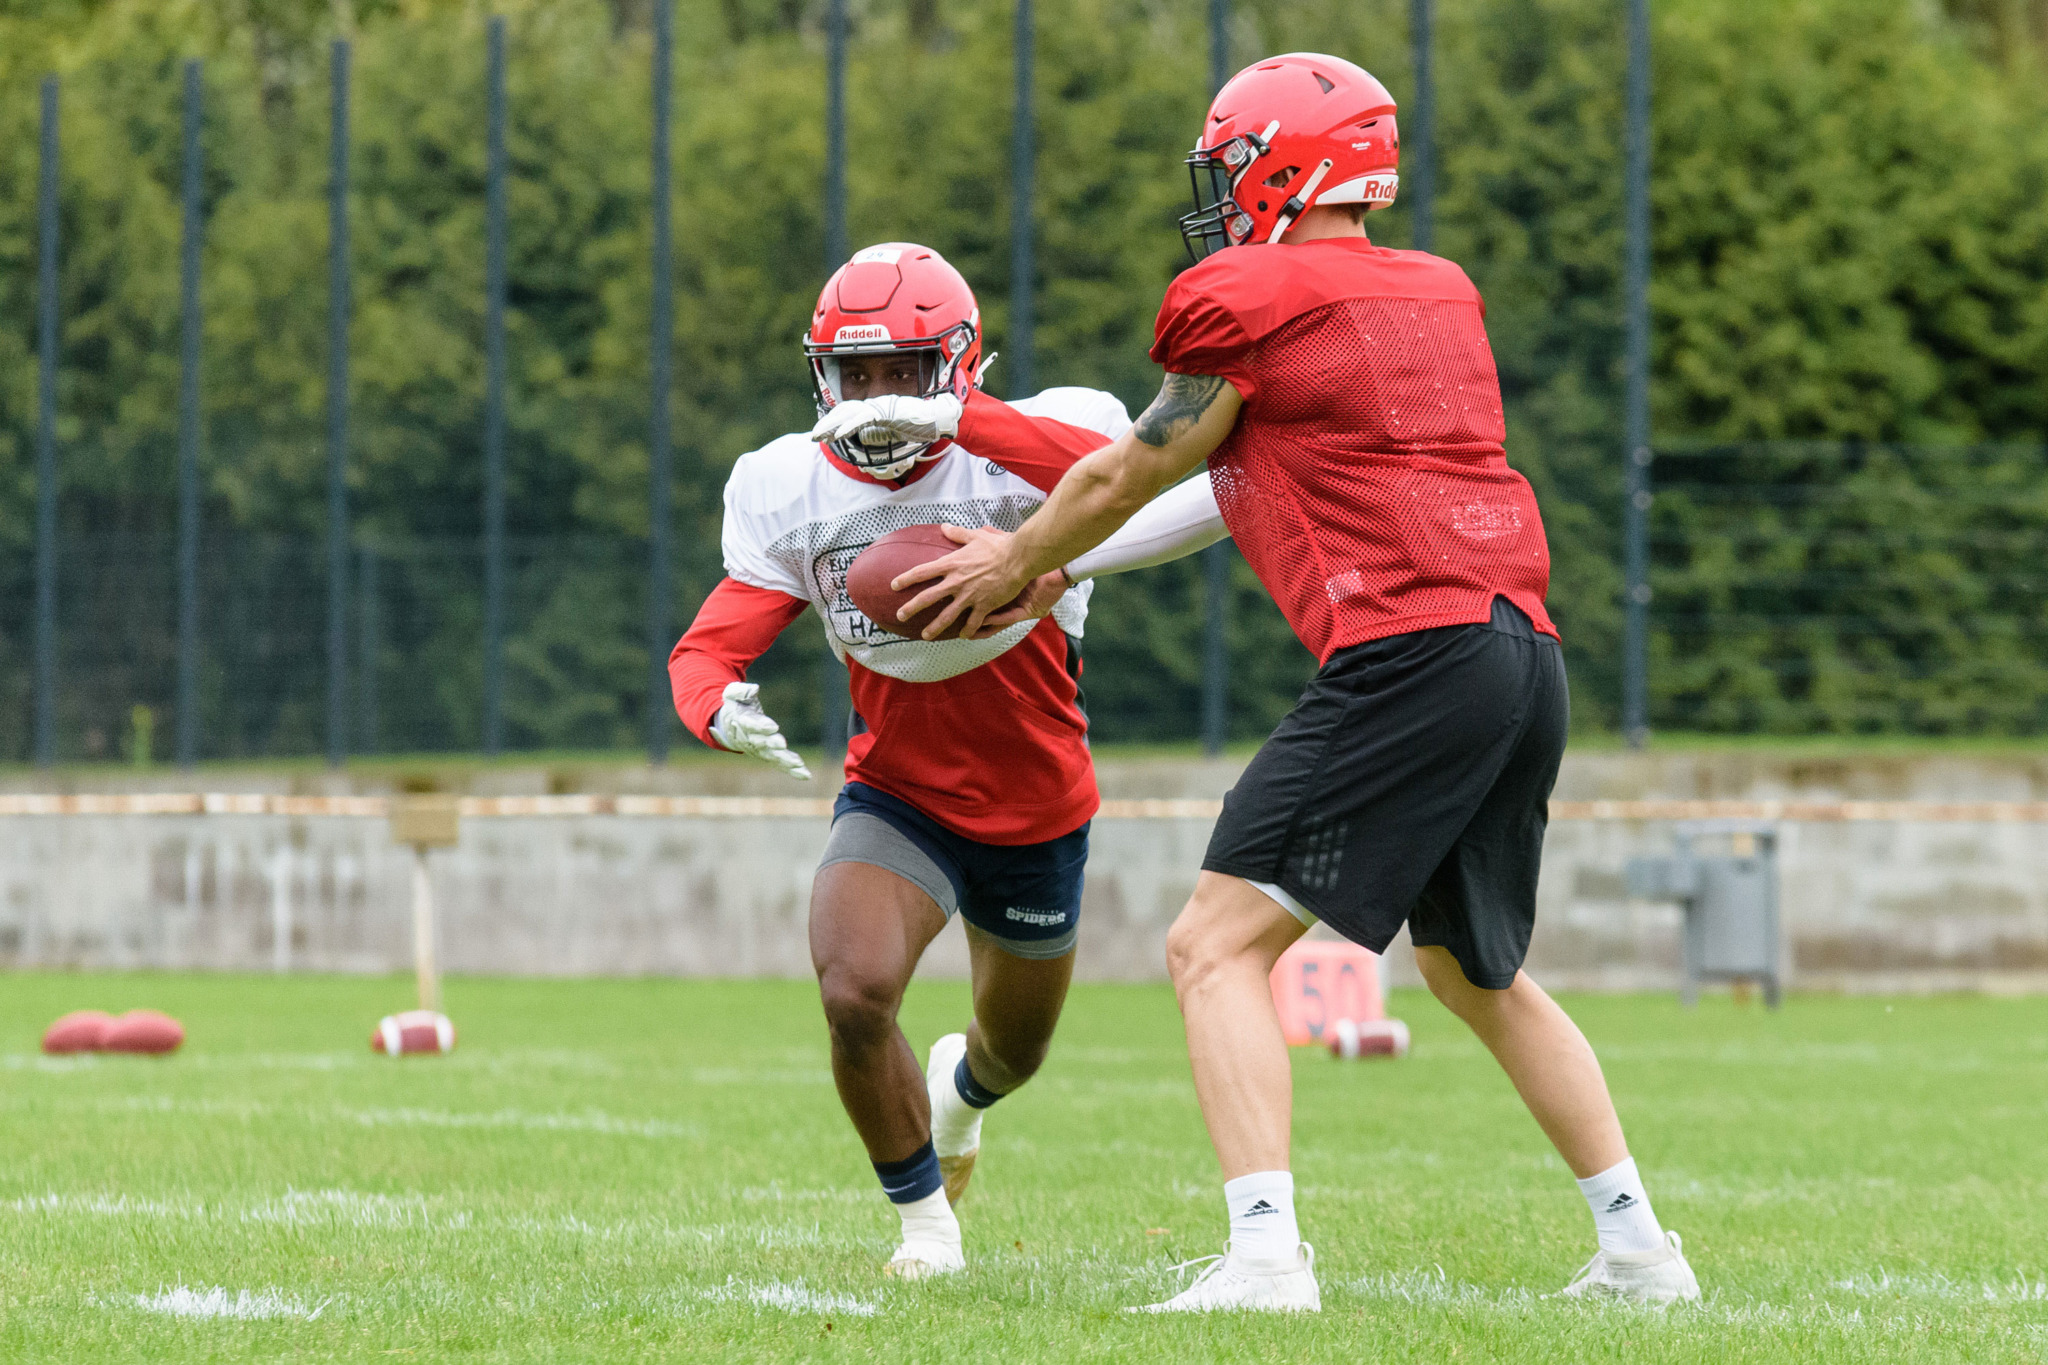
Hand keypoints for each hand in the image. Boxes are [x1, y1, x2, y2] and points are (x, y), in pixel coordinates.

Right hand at [709, 682, 811, 780]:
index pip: (751, 724)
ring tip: (798, 764)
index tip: (772, 726)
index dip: (761, 725)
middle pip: (761, 743)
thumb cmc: (734, 706)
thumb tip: (754, 688)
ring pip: (772, 757)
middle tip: (782, 744)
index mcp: (742, 722)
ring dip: (785, 761)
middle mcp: (750, 739)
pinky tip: (806, 775)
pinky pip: (781, 764)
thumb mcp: (732, 694)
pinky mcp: (768, 756)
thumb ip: (740, 691)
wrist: (727, 726)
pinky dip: (793, 771)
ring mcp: (759, 750)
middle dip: (772, 744)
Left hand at [808, 393, 961, 446]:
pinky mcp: (886, 410)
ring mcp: (881, 406)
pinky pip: (863, 418)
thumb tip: (869, 440)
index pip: (851, 414)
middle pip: (845, 412)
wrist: (940, 417)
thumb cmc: (923, 424)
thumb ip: (882, 433)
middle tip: (813, 436)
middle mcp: (876, 404)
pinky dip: (848, 426)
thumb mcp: (896, 431)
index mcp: (878, 408)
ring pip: (849, 413)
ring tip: (819, 436)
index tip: (822, 434)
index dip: (835, 422)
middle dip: (827, 424)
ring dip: (832, 425)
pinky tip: (837, 435)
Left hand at [888, 524, 1036, 640]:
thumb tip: (944, 527)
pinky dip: (967, 630)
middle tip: (900, 615)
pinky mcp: (984, 606)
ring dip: (934, 627)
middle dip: (911, 608)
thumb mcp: (975, 535)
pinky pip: (973, 623)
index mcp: (951, 564)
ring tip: (925, 636)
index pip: (921, 572)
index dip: (905, 579)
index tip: (894, 585)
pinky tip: (963, 635)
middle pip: (927, 597)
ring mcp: (969, 596)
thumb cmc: (998, 545)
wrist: (1018, 558)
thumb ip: (957, 533)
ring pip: (946, 616)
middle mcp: (956, 582)